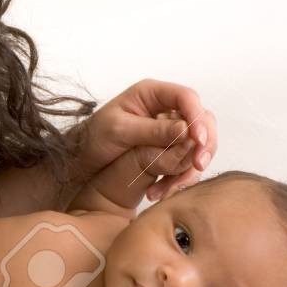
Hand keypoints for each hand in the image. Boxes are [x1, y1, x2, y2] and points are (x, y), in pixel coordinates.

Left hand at [70, 79, 216, 201]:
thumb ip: (153, 130)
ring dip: (192, 166)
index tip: (198, 140)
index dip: (197, 118)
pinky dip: (179, 177)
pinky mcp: (169, 149)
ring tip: (174, 187)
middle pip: (201, 120)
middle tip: (197, 166)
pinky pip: (186, 161)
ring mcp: (170, 129)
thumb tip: (186, 130)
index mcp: (152, 94)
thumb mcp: (120, 130)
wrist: (83, 158)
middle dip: (204, 144)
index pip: (186, 98)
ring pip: (197, 144)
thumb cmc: (94, 136)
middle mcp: (166, 108)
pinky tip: (162, 192)